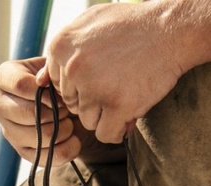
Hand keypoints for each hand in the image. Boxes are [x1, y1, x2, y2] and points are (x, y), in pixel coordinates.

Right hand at [0, 56, 81, 164]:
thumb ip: (49, 69)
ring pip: (40, 137)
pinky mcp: (21, 152)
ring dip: (64, 129)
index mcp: (3, 77)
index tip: (61, 96)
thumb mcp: (54, 67)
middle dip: (56, 113)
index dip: (45, 92)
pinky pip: (47, 158)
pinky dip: (67, 149)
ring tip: (69, 121)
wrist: (63, 102)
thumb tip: (42, 82)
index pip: (20, 85)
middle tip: (67, 108)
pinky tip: (73, 139)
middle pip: (30, 114)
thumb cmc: (56, 79)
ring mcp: (8, 131)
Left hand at [39, 2, 185, 142]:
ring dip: (107, 116)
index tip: (102, 75)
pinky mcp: (116, 106)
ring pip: (88, 122)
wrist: (170, 29)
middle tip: (119, 83)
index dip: (82, 86)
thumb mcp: (89, 25)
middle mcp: (73, 67)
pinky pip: (106, 135)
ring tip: (127, 93)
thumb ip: (63, 53)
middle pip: (73, 106)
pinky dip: (118, 130)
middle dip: (94, 102)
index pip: (59, 86)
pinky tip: (130, 114)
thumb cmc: (131, 27)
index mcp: (61, 46)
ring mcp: (94, 88)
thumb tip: (40, 82)